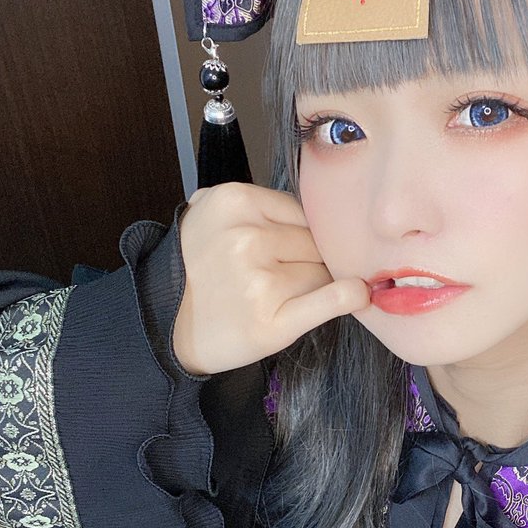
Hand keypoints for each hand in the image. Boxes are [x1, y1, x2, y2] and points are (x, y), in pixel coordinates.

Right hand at [172, 182, 369, 375]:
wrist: (167, 326)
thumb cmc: (202, 272)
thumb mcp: (218, 218)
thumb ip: (264, 207)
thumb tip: (330, 209)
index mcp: (234, 201)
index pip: (304, 213)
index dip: (305, 235)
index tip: (292, 251)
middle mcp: (246, 237)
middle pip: (316, 242)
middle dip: (311, 259)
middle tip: (285, 277)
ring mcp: (260, 280)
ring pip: (324, 271)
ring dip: (317, 284)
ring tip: (283, 295)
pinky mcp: (273, 321)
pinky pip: (332, 300)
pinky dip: (351, 297)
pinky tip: (360, 295)